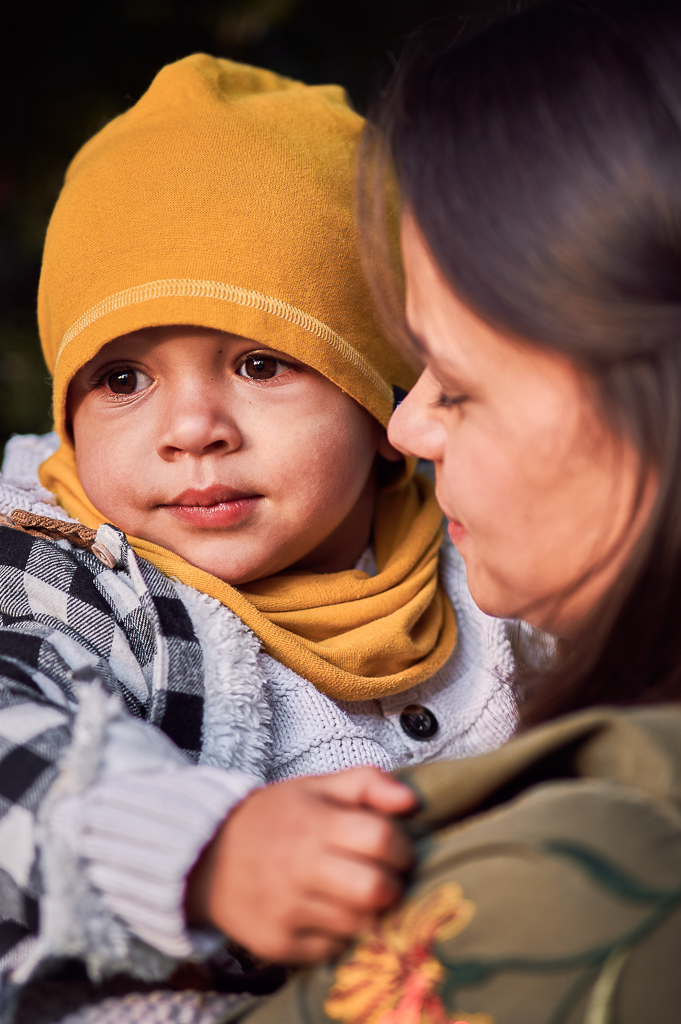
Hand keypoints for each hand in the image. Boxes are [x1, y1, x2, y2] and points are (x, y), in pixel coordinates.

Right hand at [185, 766, 416, 962]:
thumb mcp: (315, 787)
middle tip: (384, 878)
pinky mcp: (278, 944)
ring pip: (358, 924)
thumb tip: (411, 801)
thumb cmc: (273, 818)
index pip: (381, 839)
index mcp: (315, 824)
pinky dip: (337, 933)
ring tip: (353, 893)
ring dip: (367, 911)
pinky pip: (331, 948)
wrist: (206, 856)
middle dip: (392, 886)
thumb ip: (367, 783)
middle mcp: (300, 868)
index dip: (401, 847)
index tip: (397, 851)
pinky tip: (325, 911)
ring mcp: (287, 910)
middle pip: (376, 890)